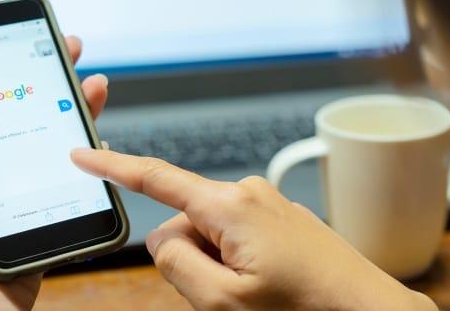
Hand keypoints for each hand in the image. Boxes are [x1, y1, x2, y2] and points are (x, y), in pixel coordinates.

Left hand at [0, 37, 108, 310]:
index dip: (6, 66)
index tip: (26, 39)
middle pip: (27, 109)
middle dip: (51, 75)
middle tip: (72, 48)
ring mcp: (22, 186)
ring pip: (56, 136)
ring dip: (78, 106)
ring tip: (95, 83)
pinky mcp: (48, 207)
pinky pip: (75, 174)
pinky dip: (91, 151)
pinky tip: (99, 133)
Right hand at [71, 151, 437, 310]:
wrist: (368, 310)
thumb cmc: (305, 308)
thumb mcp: (224, 302)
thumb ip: (178, 264)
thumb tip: (163, 238)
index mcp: (229, 205)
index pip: (156, 179)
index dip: (113, 167)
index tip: (82, 155)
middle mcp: (248, 192)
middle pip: (185, 223)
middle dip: (192, 258)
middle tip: (229, 296)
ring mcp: (267, 204)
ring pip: (212, 235)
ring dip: (218, 266)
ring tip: (257, 294)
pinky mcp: (280, 218)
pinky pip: (238, 237)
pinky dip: (238, 263)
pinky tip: (269, 287)